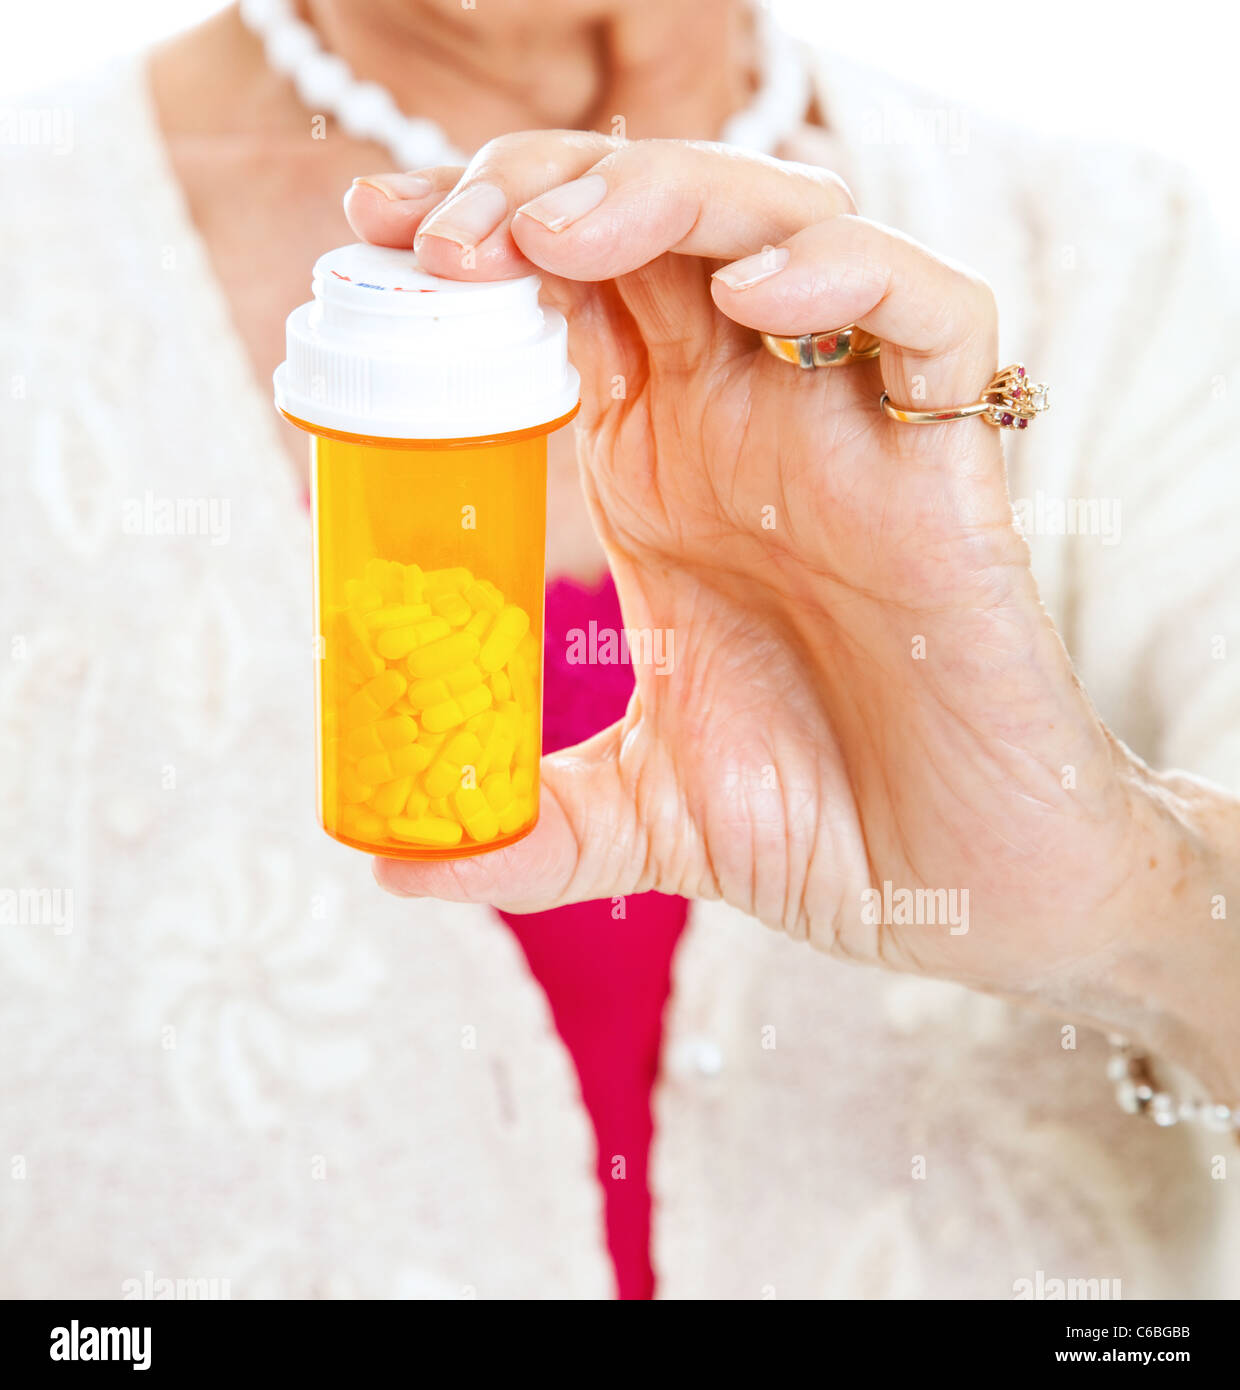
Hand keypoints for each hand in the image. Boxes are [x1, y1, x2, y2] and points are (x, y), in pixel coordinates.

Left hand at [347, 136, 1237, 1089]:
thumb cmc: (818, 823)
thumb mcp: (641, 812)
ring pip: (780, 226)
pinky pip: (931, 315)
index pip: (564, 297)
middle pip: (651, 224)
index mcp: (661, 471)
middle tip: (443, 233)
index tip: (377, 235)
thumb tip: (391, 867)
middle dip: (539, 190)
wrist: (955, 884)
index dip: (477, 242)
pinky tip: (752, 304)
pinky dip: (848, 278)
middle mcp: (747, 425)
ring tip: (557, 242)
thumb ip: (527, 827)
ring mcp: (848, 432)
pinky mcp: (950, 464)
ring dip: (664, 199)